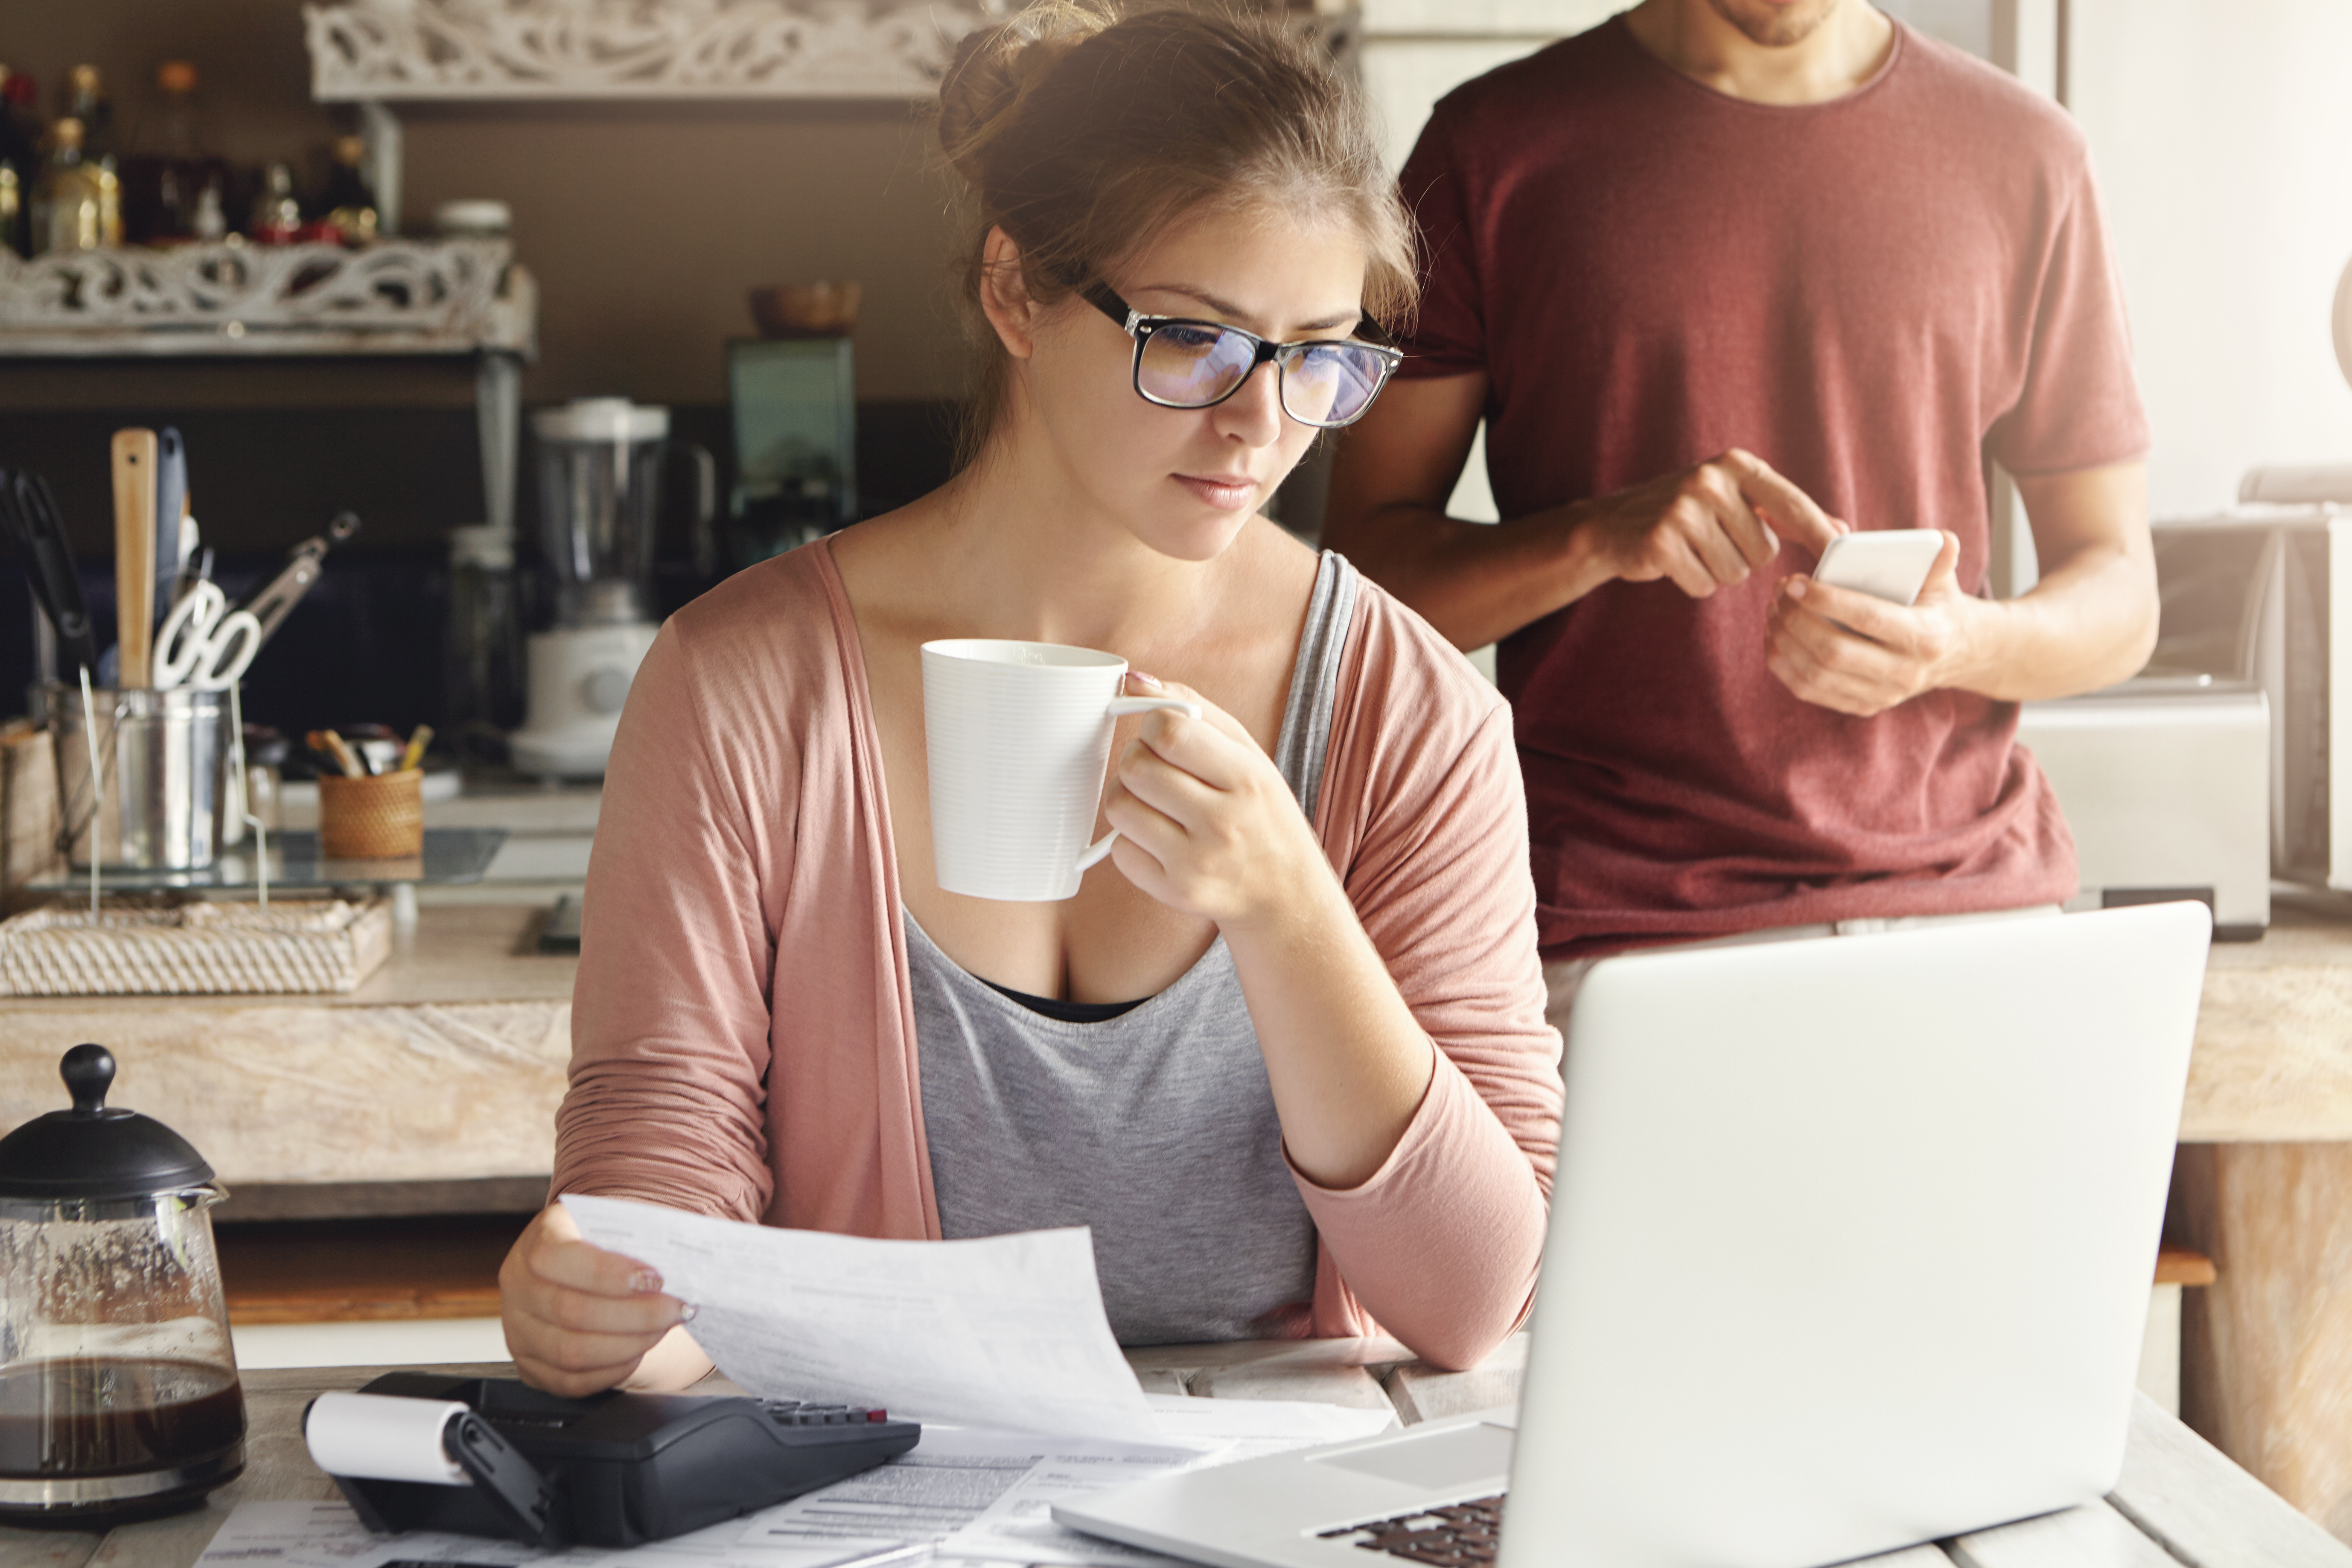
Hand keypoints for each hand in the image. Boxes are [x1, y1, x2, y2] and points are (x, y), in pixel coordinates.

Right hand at [500, 1202, 695, 1395]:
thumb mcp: (618, 1226)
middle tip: (676, 1309)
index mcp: (538, 1239)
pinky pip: (571, 1381)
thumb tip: (684, 1263)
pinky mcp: (531, 1367)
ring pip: (572, 1351)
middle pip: (572, 1311)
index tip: (654, 1278)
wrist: (585, 1269)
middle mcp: (519, 1285)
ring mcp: (518, 1330)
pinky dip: (612, 1370)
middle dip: (635, 1315)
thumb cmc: (608, 1246)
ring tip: (662, 1329)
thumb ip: (640, 1239)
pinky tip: (637, 1352)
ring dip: (628, 1344)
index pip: (557, 1258)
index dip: (608, 1273)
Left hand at [1101, 673, 1330, 930]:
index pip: (1169, 731)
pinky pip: (1119, 850)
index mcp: (1247, 779)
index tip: (1162, 735)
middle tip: (1158, 770)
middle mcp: (1222, 823)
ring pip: (1118, 807)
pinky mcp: (1174, 892)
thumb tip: (1133, 679)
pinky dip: (1131, 839)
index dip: (1152, 726)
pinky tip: (1159, 839)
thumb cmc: (1262, 814)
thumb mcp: (1248, 754)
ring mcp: (1196, 863)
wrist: (1286, 895)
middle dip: (1137, 759)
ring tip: (1154, 802)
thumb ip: (1193, 708)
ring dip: (1127, 796)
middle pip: (1135, 767)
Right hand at [1573, 448, 1846, 597]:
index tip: (1841, 554)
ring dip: (1717, 571)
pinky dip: (1693, 583)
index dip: (1819, 534)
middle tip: (1712, 541)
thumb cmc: (1686, 515)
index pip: (1792, 504)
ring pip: (1735, 572)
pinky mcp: (1661, 541)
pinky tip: (1674, 563)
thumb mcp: (1736, 500)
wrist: (1612, 527)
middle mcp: (1711, 480)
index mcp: (1736, 465)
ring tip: (1693, 550)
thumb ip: (1787, 513)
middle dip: (1743, 557)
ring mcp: (1683, 509)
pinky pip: (1704, 585)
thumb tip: (1841, 532)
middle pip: (1764, 551)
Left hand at [1766, 531, 1981, 715]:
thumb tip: (1944, 540)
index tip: (1795, 582)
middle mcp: (1904, 673)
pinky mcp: (1862, 706)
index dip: (1826, 600)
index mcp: (1925, 636)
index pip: (1868, 618)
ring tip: (1774, 610)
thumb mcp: (1942, 581)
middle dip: (1796, 620)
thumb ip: (1938, 560)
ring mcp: (1882, 695)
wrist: (1951, 653)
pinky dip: (1784, 664)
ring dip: (1784, 641)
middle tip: (1780, 593)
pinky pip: (1810, 691)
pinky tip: (1774, 637)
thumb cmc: (1935, 605)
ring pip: (1816, 675)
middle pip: (1833, 652)